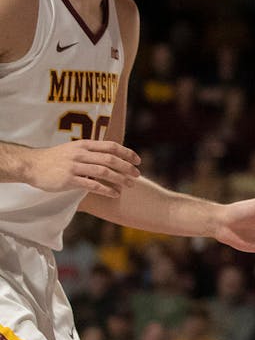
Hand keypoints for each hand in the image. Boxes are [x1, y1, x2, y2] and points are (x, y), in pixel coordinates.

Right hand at [22, 140, 140, 197]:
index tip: (138, 160)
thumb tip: (111, 156)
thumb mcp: (73, 149)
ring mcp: (74, 166)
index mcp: (84, 145)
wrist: (31, 165)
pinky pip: (92, 185)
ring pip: (104, 172)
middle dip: (127, 167)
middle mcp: (81, 154)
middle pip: (111, 159)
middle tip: (138, 175)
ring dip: (120, 179)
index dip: (127, 153)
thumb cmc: (55, 158)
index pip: (111, 146)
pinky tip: (115, 194)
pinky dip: (106, 190)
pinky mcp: (69, 179)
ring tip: (130, 185)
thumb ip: (90, 151)